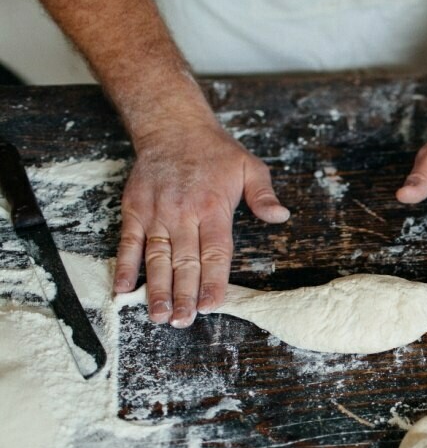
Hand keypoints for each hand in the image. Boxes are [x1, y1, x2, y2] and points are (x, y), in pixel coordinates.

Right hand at [113, 122, 289, 326]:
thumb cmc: (216, 152)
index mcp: (213, 208)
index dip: (213, 281)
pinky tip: (123, 288)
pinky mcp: (134, 210)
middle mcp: (183, 214)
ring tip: (158, 315)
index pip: (215, 253)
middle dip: (183, 295)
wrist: (172, 126)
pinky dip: (125, 266)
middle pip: (184, 262)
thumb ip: (263, 196)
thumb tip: (281, 216)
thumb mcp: (250, 167)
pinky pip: (128, 242)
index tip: (211, 305)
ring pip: (156, 257)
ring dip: (156, 288)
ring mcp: (156, 213)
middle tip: (182, 322)